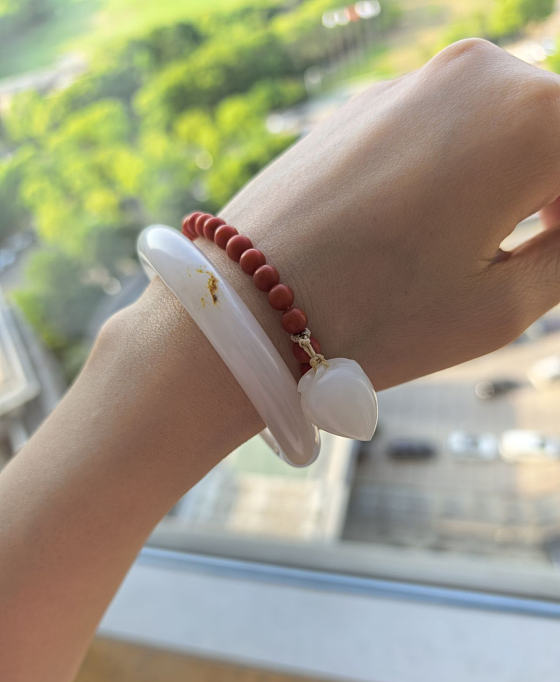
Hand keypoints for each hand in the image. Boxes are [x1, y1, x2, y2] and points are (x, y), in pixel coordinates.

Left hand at [181, 38, 559, 389]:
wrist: (245, 305)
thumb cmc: (375, 316)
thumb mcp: (502, 304)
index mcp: (529, 117)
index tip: (552, 259)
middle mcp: (476, 74)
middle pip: (555, 135)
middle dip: (554, 199)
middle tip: (534, 257)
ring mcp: (412, 82)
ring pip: (499, 129)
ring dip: (511, 184)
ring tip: (481, 251)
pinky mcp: (367, 105)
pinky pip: (443, 131)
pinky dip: (458, 171)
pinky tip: (428, 229)